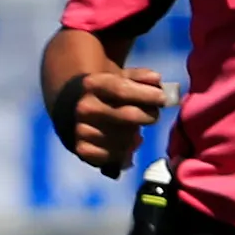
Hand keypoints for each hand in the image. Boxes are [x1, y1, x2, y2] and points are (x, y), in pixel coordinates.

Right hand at [56, 67, 171, 177]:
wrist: (72, 110)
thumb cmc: (106, 92)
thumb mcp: (120, 78)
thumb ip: (140, 77)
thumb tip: (156, 80)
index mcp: (93, 85)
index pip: (123, 90)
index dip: (147, 95)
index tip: (162, 98)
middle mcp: (84, 108)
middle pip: (128, 116)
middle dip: (148, 116)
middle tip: (152, 115)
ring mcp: (81, 130)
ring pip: (125, 139)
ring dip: (136, 136)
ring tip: (135, 130)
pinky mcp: (81, 150)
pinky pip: (114, 156)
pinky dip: (124, 152)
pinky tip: (126, 144)